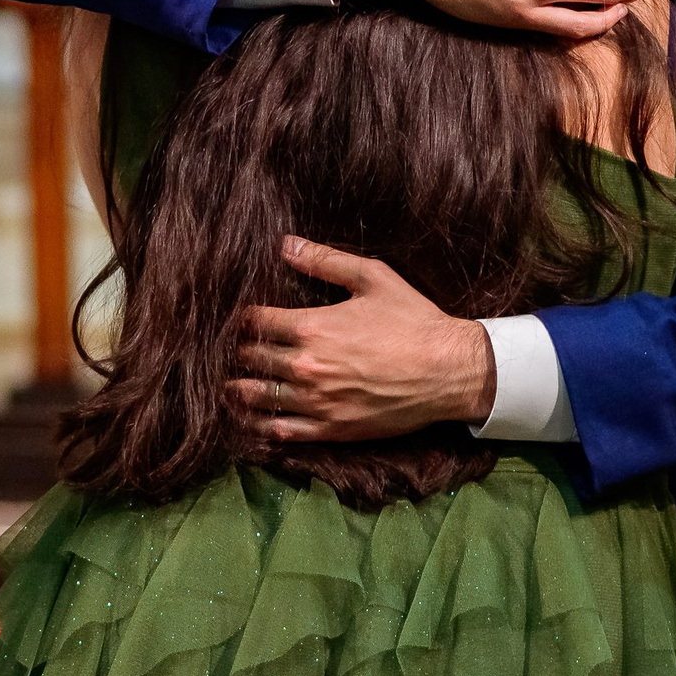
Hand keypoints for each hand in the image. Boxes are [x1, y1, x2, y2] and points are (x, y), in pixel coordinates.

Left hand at [229, 237, 495, 440]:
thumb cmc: (414, 320)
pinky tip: (251, 421)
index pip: (254, 322)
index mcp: (312, 326)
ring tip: (226, 386)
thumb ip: (325, 260)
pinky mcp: (332, 428)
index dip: (239, 319)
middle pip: (251, 359)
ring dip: (238, 390)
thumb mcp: (373, 278)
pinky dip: (261, 425)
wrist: (450, 370)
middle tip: (226, 351)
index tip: (233, 319)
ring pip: (259, 397)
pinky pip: (283, 431)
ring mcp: (318, 401)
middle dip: (237, 353)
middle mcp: (307, 366)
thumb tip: (285, 244)